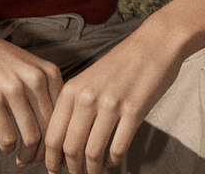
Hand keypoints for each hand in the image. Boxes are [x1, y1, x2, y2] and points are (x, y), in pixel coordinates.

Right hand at [0, 21, 63, 166]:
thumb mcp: (26, 63)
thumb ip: (42, 86)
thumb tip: (53, 123)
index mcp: (47, 71)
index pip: (63, 115)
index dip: (59, 138)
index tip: (52, 151)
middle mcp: (34, 79)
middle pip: (50, 129)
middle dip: (44, 152)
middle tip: (35, 161)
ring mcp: (13, 89)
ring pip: (32, 137)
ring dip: (27, 156)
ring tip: (20, 159)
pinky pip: (8, 136)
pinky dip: (8, 147)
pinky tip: (4, 146)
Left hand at [44, 26, 181, 173]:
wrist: (153, 44)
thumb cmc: (121, 63)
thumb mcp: (89, 78)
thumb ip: (76, 105)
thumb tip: (64, 141)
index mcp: (73, 88)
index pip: (53, 134)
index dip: (51, 159)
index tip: (54, 170)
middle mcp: (88, 96)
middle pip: (70, 148)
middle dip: (71, 170)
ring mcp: (111, 104)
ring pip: (92, 153)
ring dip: (92, 171)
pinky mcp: (134, 111)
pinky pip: (118, 149)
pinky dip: (113, 161)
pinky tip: (113, 161)